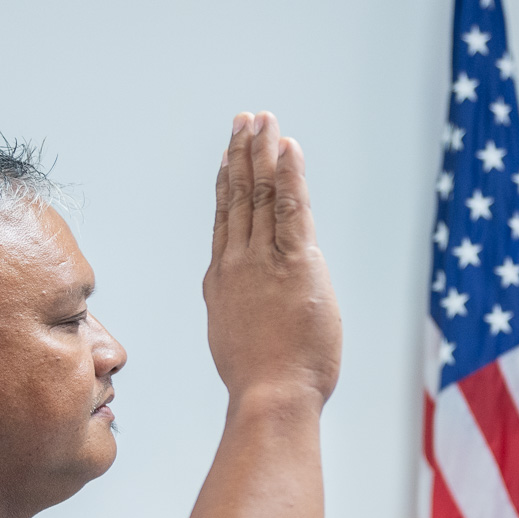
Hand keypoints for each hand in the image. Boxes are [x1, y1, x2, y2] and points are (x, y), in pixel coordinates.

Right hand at [203, 111, 342, 405]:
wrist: (271, 397)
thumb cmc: (263, 382)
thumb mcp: (241, 337)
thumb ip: (248, 309)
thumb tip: (261, 302)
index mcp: (223, 281)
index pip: (226, 220)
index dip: (228, 183)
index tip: (229, 155)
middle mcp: (238, 263)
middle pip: (239, 197)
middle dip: (242, 154)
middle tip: (245, 120)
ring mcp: (263, 262)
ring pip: (260, 195)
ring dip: (262, 153)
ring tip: (262, 120)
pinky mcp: (295, 266)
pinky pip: (291, 210)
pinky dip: (289, 176)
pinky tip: (288, 148)